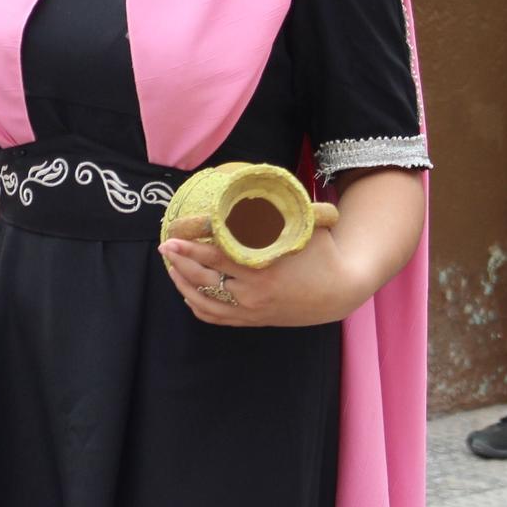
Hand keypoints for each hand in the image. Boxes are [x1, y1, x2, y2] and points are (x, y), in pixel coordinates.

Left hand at [159, 217, 364, 327]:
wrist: (341, 291)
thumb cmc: (322, 252)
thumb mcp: (301, 227)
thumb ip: (274, 212)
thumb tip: (247, 186)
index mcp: (262, 268)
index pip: (214, 257)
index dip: (190, 247)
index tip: (172, 235)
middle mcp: (253, 294)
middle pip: (204, 280)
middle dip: (180, 263)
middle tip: (165, 247)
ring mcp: (252, 311)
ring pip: (205, 302)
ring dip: (184, 285)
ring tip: (172, 267)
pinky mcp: (254, 321)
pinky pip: (217, 317)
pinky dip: (199, 305)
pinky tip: (190, 293)